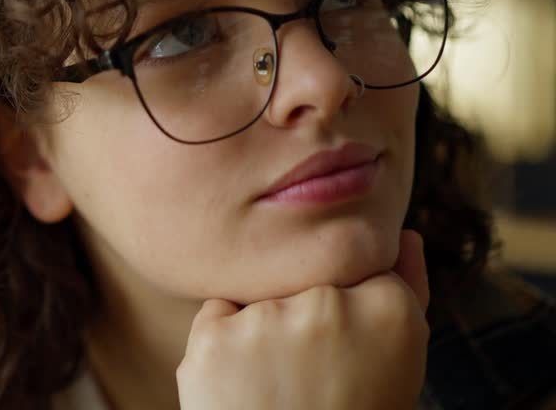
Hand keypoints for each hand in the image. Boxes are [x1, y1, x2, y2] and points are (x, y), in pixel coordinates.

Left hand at [177, 230, 429, 409]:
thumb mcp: (400, 360)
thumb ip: (406, 287)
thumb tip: (402, 233)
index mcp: (389, 309)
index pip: (354, 268)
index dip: (347, 311)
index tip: (347, 354)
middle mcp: (329, 304)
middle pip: (303, 279)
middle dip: (303, 317)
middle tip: (312, 378)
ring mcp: (268, 319)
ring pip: (259, 296)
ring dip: (263, 330)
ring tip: (279, 387)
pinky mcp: (215, 338)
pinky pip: (218, 314)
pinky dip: (224, 343)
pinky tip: (246, 385)